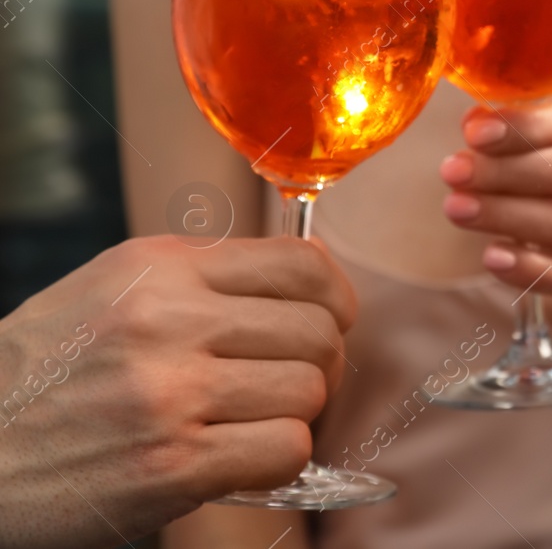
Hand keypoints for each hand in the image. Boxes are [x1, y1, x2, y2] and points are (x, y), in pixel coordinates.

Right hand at [0, 235, 355, 548]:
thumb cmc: (42, 376)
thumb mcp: (111, 293)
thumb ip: (202, 280)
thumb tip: (307, 275)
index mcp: (161, 269)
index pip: (301, 263)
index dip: (334, 297)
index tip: (331, 320)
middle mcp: (169, 319)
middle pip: (317, 331)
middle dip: (320, 362)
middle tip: (287, 383)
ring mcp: (171, 392)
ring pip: (309, 391)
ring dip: (293, 414)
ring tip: (247, 421)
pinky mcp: (173, 463)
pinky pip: (286, 449)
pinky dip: (276, 457)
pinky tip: (237, 457)